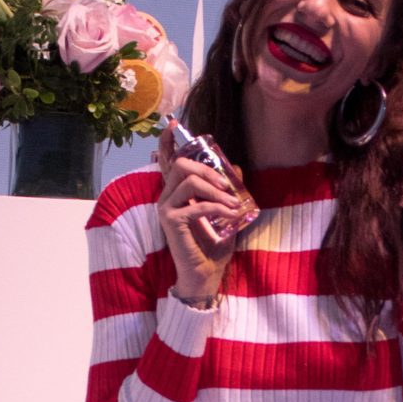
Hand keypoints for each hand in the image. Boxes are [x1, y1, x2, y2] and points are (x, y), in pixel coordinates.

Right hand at [156, 133, 244, 298]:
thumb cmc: (212, 247)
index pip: (167, 162)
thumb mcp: (226, 214)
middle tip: (227, 184)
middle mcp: (166, 197)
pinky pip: (196, 205)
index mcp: (176, 193)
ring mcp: (166, 209)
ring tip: (232, 201)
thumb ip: (228, 192)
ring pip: (188, 179)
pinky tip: (230, 214)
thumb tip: (236, 168)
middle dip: (208, 169)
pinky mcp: (170, 222)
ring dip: (215, 187)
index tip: (174, 125)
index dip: (168, 142)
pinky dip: (217, 207)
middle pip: (181, 164)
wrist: (205, 276)